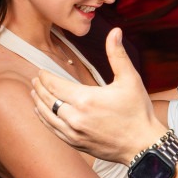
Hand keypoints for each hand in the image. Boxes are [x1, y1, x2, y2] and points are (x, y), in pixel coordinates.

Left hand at [32, 28, 164, 162]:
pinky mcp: (76, 144)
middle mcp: (75, 117)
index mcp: (86, 99)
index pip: (55, 85)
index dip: (45, 77)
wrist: (143, 146)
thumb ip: (118, 55)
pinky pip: (53, 130)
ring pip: (47, 116)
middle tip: (35, 80)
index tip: (41, 71)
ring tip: (34, 93)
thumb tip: (115, 31)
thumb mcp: (130, 80)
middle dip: (39, 88)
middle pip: (47, 100)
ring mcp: (74, 133)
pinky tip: (42, 114)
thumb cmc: (138, 112)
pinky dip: (44, 120)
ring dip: (38, 103)